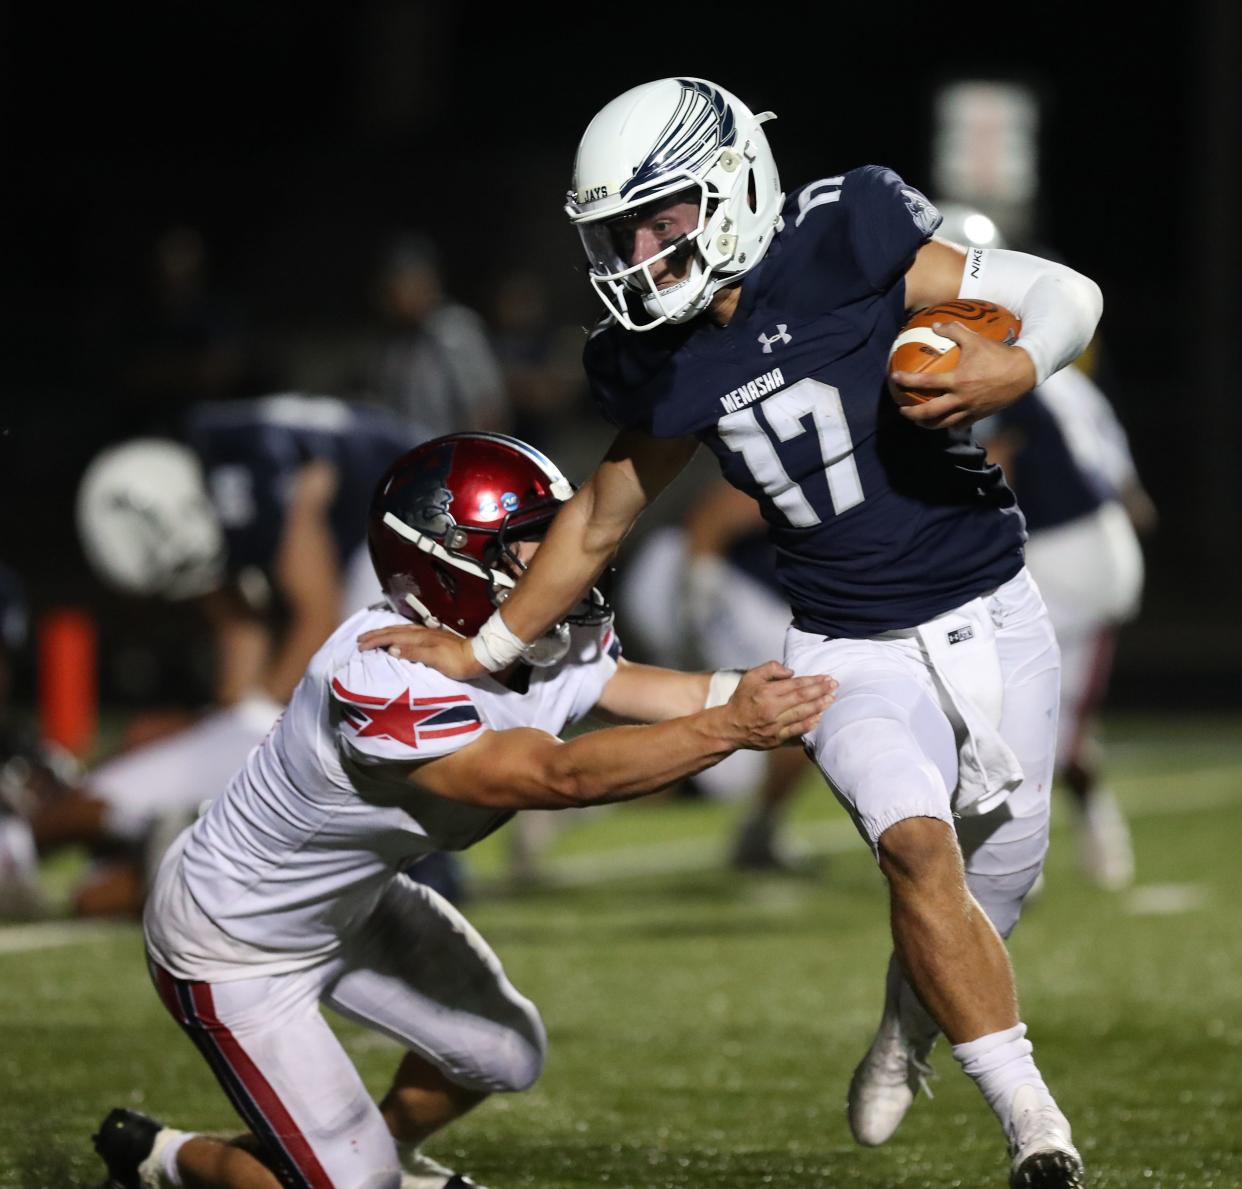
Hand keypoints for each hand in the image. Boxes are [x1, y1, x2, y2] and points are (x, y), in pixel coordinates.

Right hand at [357, 624, 485, 679]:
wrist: (477, 657)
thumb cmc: (456, 661)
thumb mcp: (434, 659)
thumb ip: (413, 653)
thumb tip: (390, 648)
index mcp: (419, 637)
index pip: (391, 637)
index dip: (375, 640)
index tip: (360, 645)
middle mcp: (421, 633)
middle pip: (393, 631)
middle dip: (375, 634)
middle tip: (360, 639)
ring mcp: (427, 634)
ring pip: (400, 630)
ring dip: (385, 632)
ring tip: (373, 636)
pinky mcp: (432, 638)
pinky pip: (407, 634)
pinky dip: (396, 634)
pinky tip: (397, 637)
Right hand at [717, 660, 836, 748]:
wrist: (730, 727)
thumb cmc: (741, 701)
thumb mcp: (750, 677)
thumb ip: (769, 669)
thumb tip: (791, 672)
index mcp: (766, 692)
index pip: (795, 685)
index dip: (813, 681)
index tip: (826, 678)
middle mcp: (772, 709)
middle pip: (802, 698)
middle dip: (821, 691)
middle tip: (834, 686)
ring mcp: (775, 725)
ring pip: (802, 714)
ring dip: (819, 706)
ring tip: (831, 699)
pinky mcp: (776, 738)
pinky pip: (796, 731)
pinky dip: (808, 724)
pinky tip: (818, 718)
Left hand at [892, 321, 1036, 429]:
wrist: (1023, 372)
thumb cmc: (998, 355)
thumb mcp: (975, 339)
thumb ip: (954, 331)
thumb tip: (936, 325)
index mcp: (957, 380)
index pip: (925, 383)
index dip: (907, 381)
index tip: (894, 378)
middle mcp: (961, 399)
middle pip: (929, 413)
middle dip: (912, 413)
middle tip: (902, 409)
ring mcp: (969, 410)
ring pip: (942, 424)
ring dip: (927, 424)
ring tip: (918, 420)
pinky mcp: (978, 416)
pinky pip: (959, 425)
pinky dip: (949, 425)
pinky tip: (943, 421)